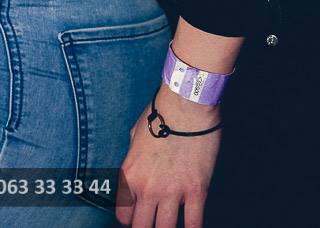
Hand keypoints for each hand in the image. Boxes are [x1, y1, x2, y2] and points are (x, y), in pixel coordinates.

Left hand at [116, 83, 220, 227]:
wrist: (186, 103)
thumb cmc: (162, 113)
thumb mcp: (136, 134)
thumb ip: (134, 156)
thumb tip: (138, 165)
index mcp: (130, 173)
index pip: (123, 215)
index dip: (130, 219)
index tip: (137, 218)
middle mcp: (148, 187)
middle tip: (153, 223)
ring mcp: (172, 191)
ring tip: (170, 225)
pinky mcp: (196, 191)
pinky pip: (194, 224)